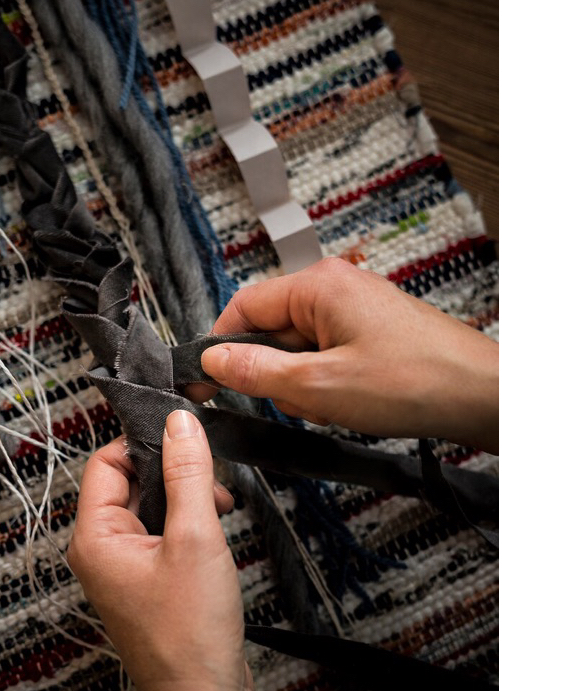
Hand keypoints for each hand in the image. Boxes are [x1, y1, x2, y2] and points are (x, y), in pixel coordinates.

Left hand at [68, 411, 261, 690]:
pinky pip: (163, 532)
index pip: (106, 462)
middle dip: (173, 474)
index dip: (143, 443)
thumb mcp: (195, 537)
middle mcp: (103, 551)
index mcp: (95, 538)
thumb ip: (187, 473)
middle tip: (208, 481)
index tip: (179, 434)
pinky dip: (189, 524)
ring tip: (218, 510)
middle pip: (131, 482)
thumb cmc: (190, 638)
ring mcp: (126, 567)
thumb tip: (180, 425)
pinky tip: (215, 531)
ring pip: (151, 506)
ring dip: (186, 499)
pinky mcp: (150, 580)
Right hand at [194, 257, 497, 453]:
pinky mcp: (370, 334)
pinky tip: (350, 403)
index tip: (205, 379)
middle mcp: (335, 289)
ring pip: (299, 351)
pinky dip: (327, 386)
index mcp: (318, 286)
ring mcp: (354, 311)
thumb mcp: (319, 385)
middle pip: (272, 331)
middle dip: (277, 375)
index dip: (220, 345)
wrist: (485, 396)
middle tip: (298, 401)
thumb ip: (257, 371)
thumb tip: (212, 359)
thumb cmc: (416, 381)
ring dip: (304, 386)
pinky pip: (326, 359)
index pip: (244, 306)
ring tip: (335, 404)